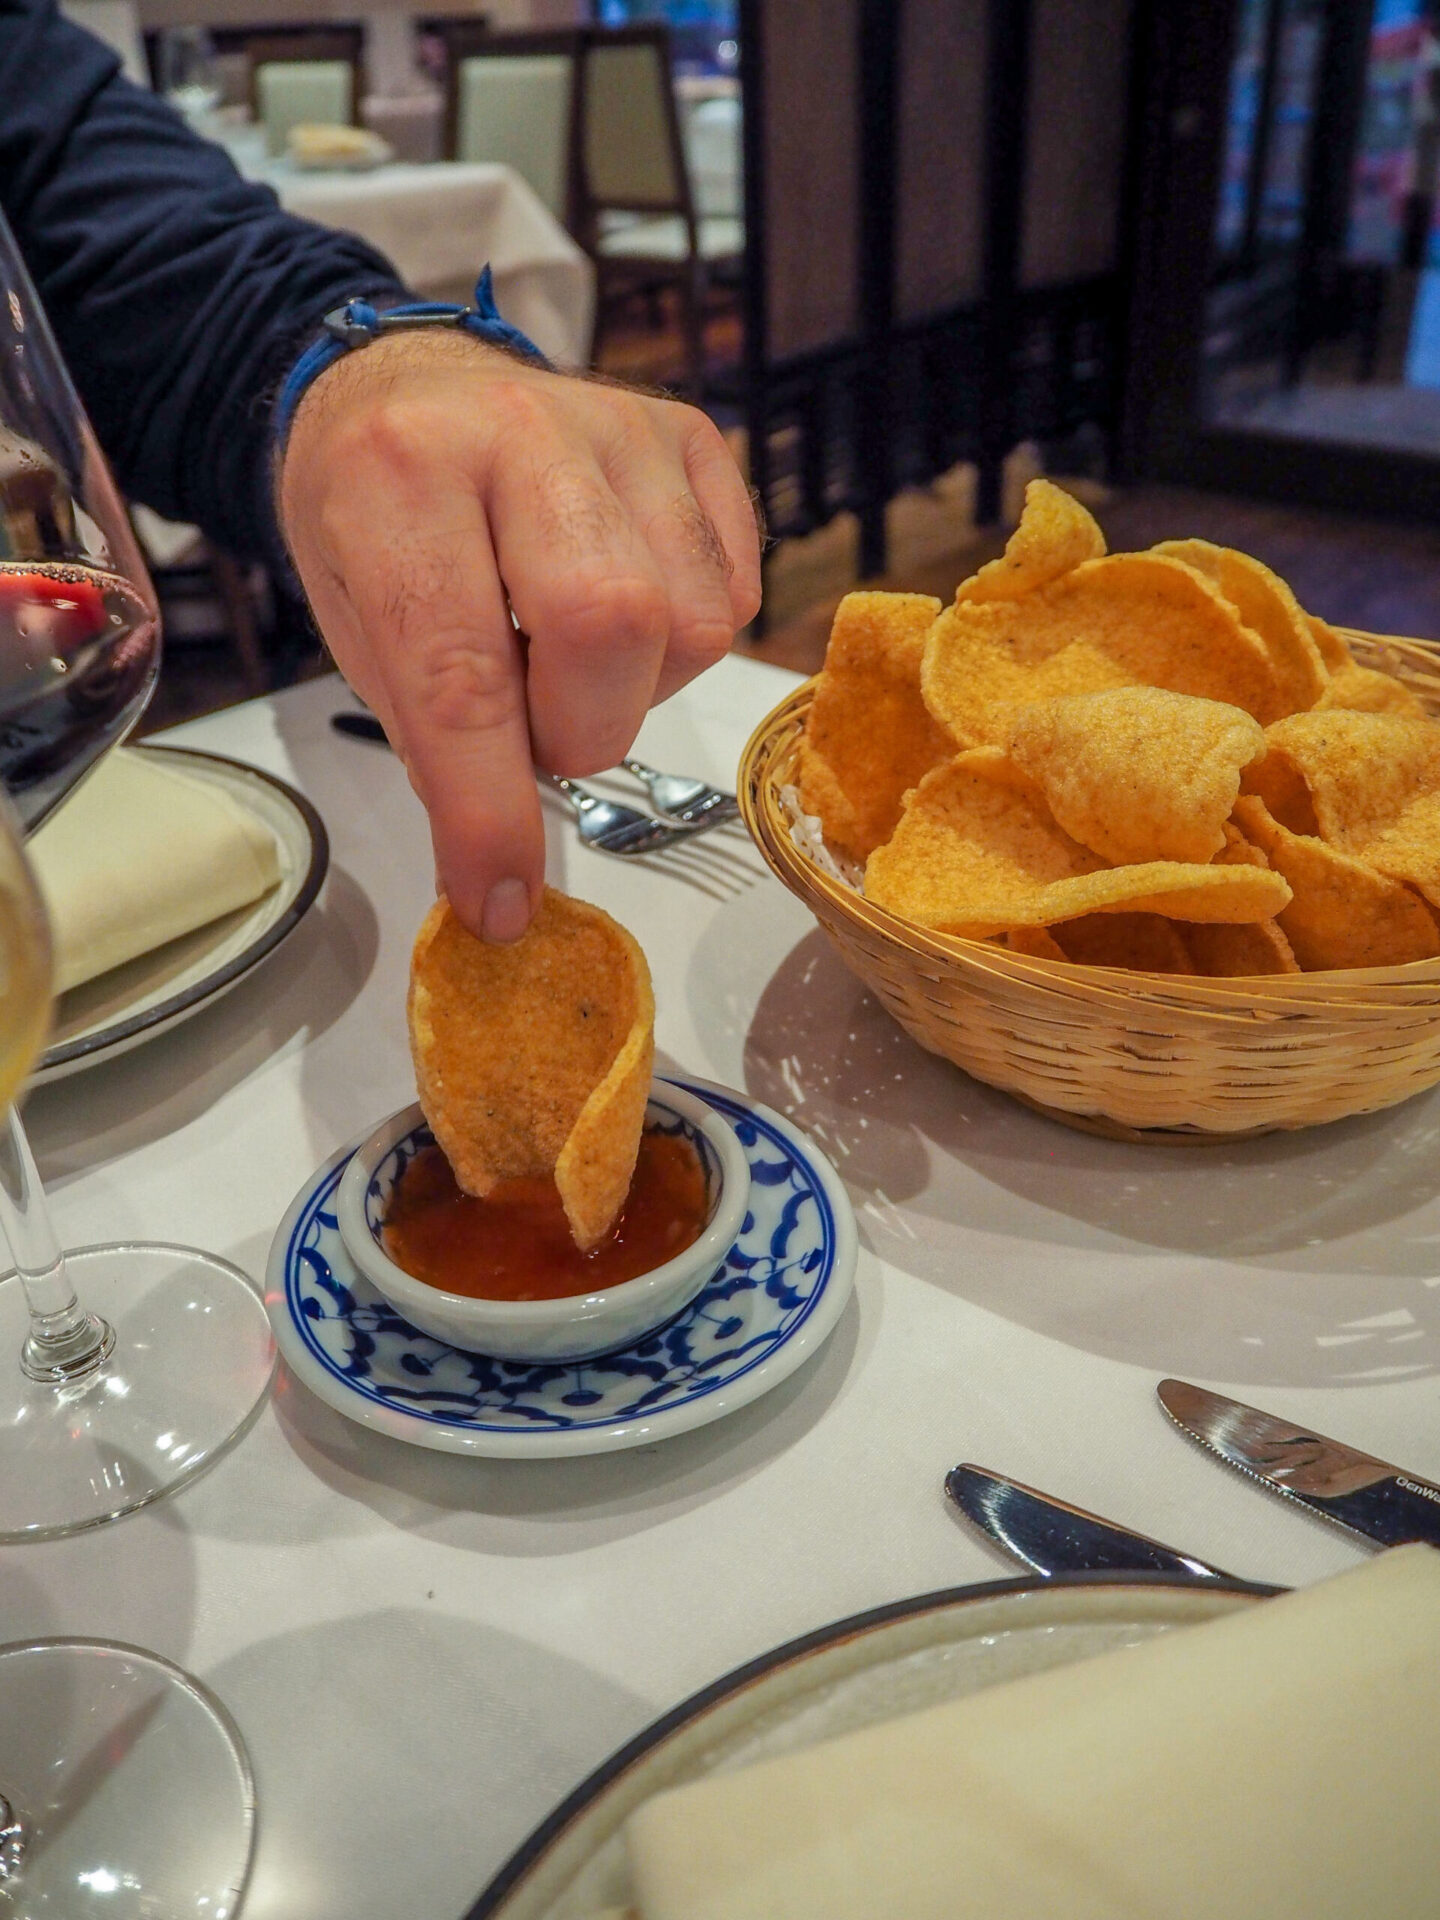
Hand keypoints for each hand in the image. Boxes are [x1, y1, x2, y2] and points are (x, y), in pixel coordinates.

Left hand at [278, 332, 760, 939]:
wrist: (404, 384)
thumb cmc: (372, 517)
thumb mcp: (354, 622)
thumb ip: (431, 736)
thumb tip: (499, 876)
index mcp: (401, 480)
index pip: (463, 674)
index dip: (490, 808)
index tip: (501, 900)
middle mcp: (521, 432)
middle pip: (613, 626)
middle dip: (581, 730)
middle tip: (534, 729)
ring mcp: (621, 426)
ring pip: (694, 622)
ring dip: (632, 689)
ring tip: (568, 657)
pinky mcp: (691, 436)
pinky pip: (736, 592)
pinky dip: (680, 644)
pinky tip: (619, 615)